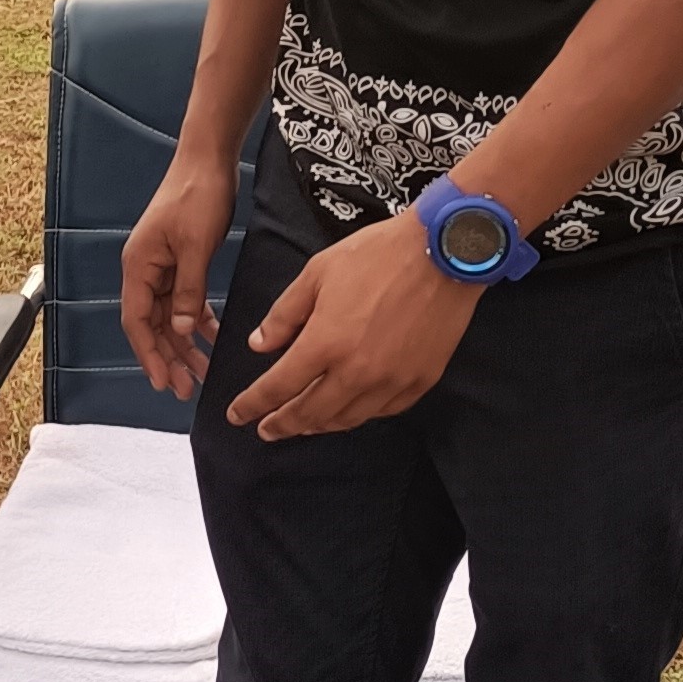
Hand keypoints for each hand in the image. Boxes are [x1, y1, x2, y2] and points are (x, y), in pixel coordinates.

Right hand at [122, 146, 240, 398]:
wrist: (209, 159)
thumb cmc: (197, 196)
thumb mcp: (195, 246)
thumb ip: (189, 291)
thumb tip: (184, 331)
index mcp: (139, 267)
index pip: (137, 322)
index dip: (149, 355)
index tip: (165, 383)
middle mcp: (145, 271)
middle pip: (153, 325)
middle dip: (169, 358)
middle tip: (187, 390)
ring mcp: (162, 266)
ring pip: (170, 317)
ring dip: (185, 345)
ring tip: (203, 374)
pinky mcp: (180, 261)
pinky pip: (185, 300)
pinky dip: (198, 320)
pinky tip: (213, 338)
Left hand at [224, 210, 480, 437]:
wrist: (444, 252)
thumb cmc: (377, 255)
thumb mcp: (317, 273)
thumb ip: (284, 314)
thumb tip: (260, 345)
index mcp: (325, 343)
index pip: (278, 387)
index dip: (253, 405)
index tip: (237, 415)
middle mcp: (356, 372)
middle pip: (310, 413)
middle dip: (283, 424)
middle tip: (266, 429)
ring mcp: (391, 381)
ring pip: (346, 419)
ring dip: (319, 424)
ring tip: (304, 424)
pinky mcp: (420, 381)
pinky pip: (382, 411)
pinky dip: (358, 415)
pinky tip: (349, 410)